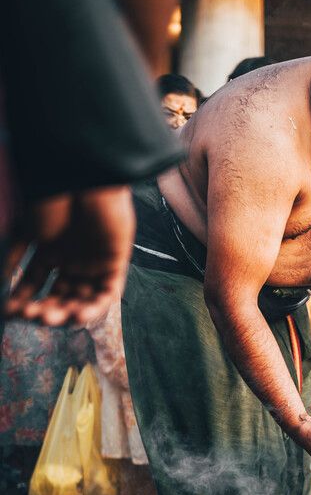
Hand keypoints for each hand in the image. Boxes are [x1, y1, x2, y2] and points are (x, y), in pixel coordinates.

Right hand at [4, 186, 134, 325]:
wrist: (79, 178)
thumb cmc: (51, 197)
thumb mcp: (26, 230)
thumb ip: (13, 257)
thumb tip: (3, 288)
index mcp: (50, 249)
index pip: (36, 283)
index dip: (24, 299)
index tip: (10, 313)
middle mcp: (72, 258)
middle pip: (60, 295)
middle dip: (45, 309)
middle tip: (31, 315)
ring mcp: (94, 261)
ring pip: (82, 299)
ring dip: (66, 313)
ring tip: (48, 317)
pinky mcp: (116, 261)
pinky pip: (108, 293)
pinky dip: (94, 308)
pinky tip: (76, 315)